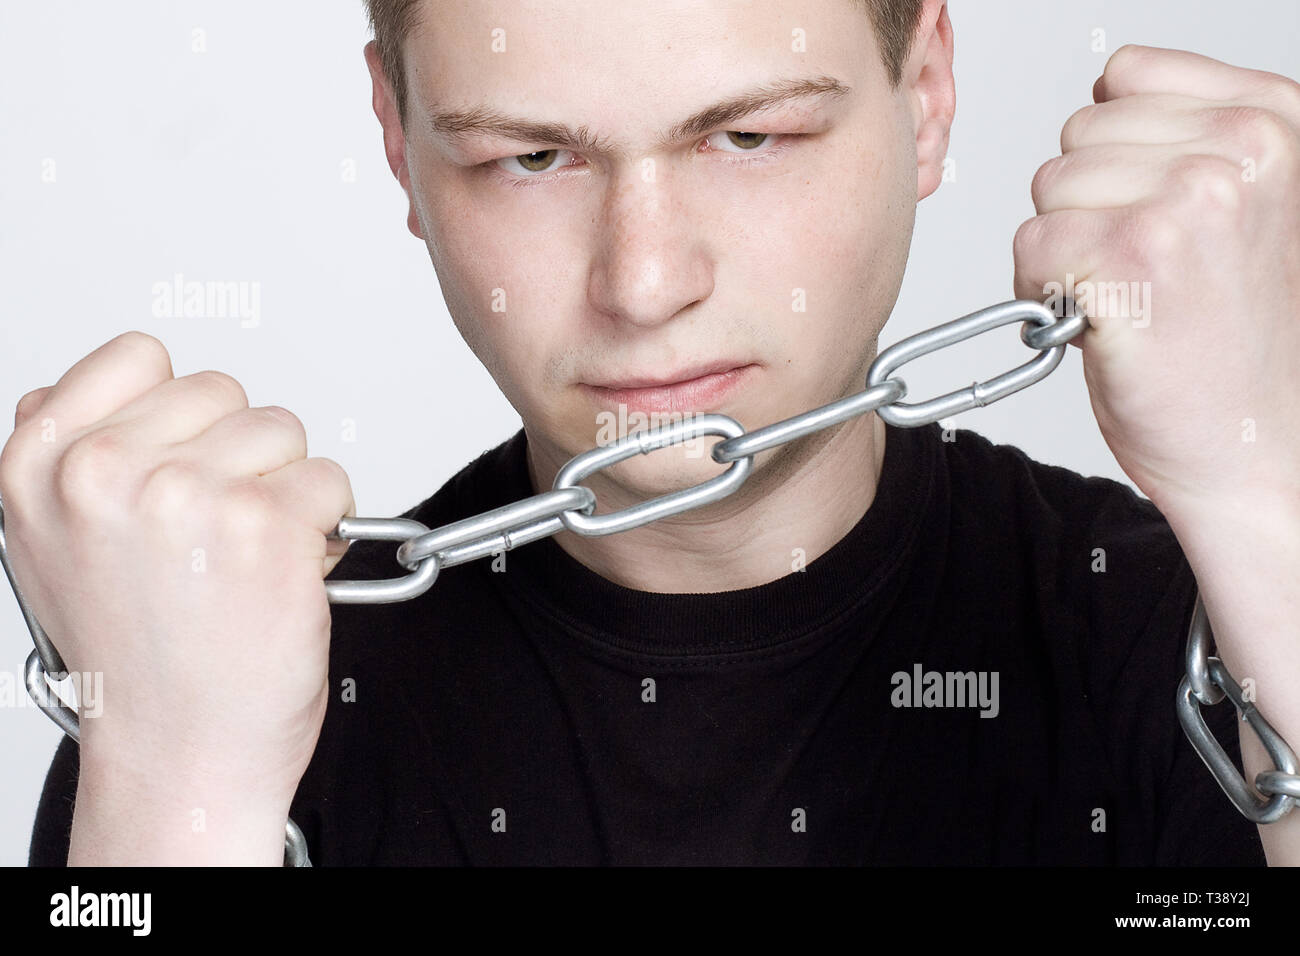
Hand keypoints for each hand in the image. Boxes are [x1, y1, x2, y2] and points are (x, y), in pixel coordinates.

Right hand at [0, 332, 353, 807]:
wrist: (180, 754)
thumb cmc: (136, 663)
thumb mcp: (53, 547)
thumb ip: (68, 459)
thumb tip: (87, 393)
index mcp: (42, 465)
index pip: (139, 356)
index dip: (181, 408)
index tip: (185, 455)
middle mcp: (105, 473)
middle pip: (223, 391)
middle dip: (240, 456)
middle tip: (217, 532)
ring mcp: (186, 494)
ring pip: (283, 431)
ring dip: (286, 490)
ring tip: (248, 557)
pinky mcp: (264, 526)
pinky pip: (329, 480)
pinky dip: (326, 526)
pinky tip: (285, 574)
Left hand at [1012, 44, 1299, 519]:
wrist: (1252, 443)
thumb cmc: (1234, 338)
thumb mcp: (1243, 201)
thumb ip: (1188, 135)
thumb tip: (1102, 94)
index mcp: (1274, 118)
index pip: (1127, 76)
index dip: (1113, 150)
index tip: (1150, 210)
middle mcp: (1240, 149)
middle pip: (1077, 136)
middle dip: (1087, 206)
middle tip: (1144, 271)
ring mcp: (1188, 200)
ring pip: (1049, 189)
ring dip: (1064, 250)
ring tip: (1126, 297)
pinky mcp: (1133, 259)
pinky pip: (1031, 247)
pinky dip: (1043, 292)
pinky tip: (1100, 323)